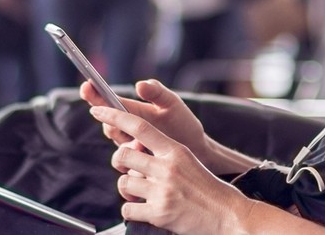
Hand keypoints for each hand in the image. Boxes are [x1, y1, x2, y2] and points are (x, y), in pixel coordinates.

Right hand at [81, 79, 209, 160]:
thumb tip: (140, 85)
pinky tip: (146, 159)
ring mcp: (130, 148)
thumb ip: (157, 92)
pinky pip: (126, 167)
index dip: (93, 95)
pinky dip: (133, 163)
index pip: (105, 102)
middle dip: (111, 124)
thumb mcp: (172, 104)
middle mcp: (126, 130)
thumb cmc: (183, 123)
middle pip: (107, 126)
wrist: (197, 150)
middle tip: (119, 122)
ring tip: (141, 145)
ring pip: (116, 148)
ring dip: (125, 145)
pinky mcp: (137, 166)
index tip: (86, 86)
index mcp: (131, 111)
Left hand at [91, 106, 251, 234]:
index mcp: (175, 151)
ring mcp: (163, 191)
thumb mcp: (187, 161)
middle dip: (119, 162)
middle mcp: (167, 168)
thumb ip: (162, 154)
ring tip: (143, 194)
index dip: (114, 116)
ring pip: (123, 183)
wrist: (228, 215)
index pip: (139, 127)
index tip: (97, 109)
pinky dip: (131, 211)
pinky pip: (127, 209)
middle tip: (128, 169)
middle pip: (123, 155)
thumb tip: (133, 148)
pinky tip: (144, 210)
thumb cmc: (206, 189)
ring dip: (128, 190)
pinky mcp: (159, 213)